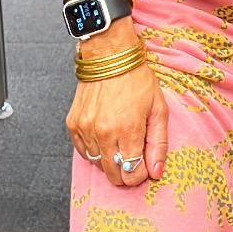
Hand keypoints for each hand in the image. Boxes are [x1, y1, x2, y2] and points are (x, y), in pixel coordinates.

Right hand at [66, 28, 169, 189]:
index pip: (132, 172)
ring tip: (119, 145)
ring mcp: (85, 128)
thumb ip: (159, 143)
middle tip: (132, 160)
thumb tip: (156, 172)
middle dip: (125, 173)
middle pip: (113, 173)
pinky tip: (104, 141)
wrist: (109, 56)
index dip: (140, 175)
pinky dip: (94, 152)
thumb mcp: (158, 109)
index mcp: (128, 129)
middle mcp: (103, 132)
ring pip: (97, 164)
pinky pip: (83, 151)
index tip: (144, 166)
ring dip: (109, 161)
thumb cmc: (137, 80)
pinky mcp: (73, 124)